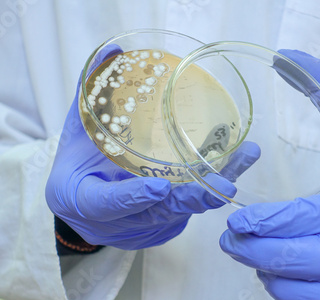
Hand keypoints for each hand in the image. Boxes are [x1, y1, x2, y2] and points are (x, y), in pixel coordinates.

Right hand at [45, 45, 259, 249]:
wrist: (82, 207)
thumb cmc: (77, 168)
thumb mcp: (76, 133)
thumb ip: (91, 98)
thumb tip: (111, 51)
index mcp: (84, 201)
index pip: (107, 204)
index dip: (132, 198)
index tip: (157, 188)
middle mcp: (117, 223)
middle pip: (158, 214)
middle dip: (192, 198)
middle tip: (221, 184)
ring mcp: (143, 228)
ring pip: (182, 212)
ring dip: (214, 189)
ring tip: (243, 158)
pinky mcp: (163, 227)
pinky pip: (188, 210)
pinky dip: (211, 189)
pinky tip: (234, 165)